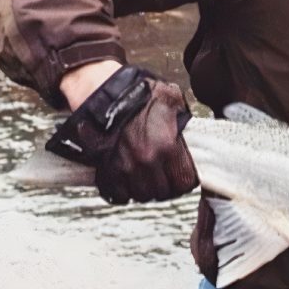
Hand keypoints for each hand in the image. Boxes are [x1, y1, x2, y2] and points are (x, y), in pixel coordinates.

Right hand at [50, 64, 197, 204]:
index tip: (183, 176)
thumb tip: (187, 124)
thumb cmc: (134, 93)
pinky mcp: (106, 171)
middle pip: (164, 192)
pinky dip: (123, 191)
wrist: (100, 93)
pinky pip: (118, 195)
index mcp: (167, 146)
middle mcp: (146, 161)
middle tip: (164, 176)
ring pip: (142, 195)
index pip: (185, 182)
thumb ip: (182, 116)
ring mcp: (125, 168)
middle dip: (166, 186)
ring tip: (146, 177)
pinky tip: (127, 180)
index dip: (186, 180)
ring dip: (146, 189)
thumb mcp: (170, 97)